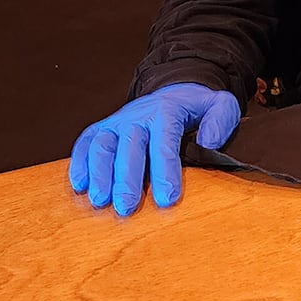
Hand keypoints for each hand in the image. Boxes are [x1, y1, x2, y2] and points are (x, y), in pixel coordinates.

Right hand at [69, 84, 240, 215]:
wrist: (173, 92)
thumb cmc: (196, 108)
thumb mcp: (221, 105)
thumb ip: (221, 120)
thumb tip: (209, 143)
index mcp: (166, 112)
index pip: (164, 143)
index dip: (165, 171)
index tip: (167, 199)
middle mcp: (137, 116)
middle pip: (128, 146)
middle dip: (126, 179)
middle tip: (127, 208)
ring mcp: (117, 122)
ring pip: (102, 144)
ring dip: (99, 173)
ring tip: (100, 201)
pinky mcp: (103, 128)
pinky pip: (85, 143)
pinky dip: (79, 162)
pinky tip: (80, 185)